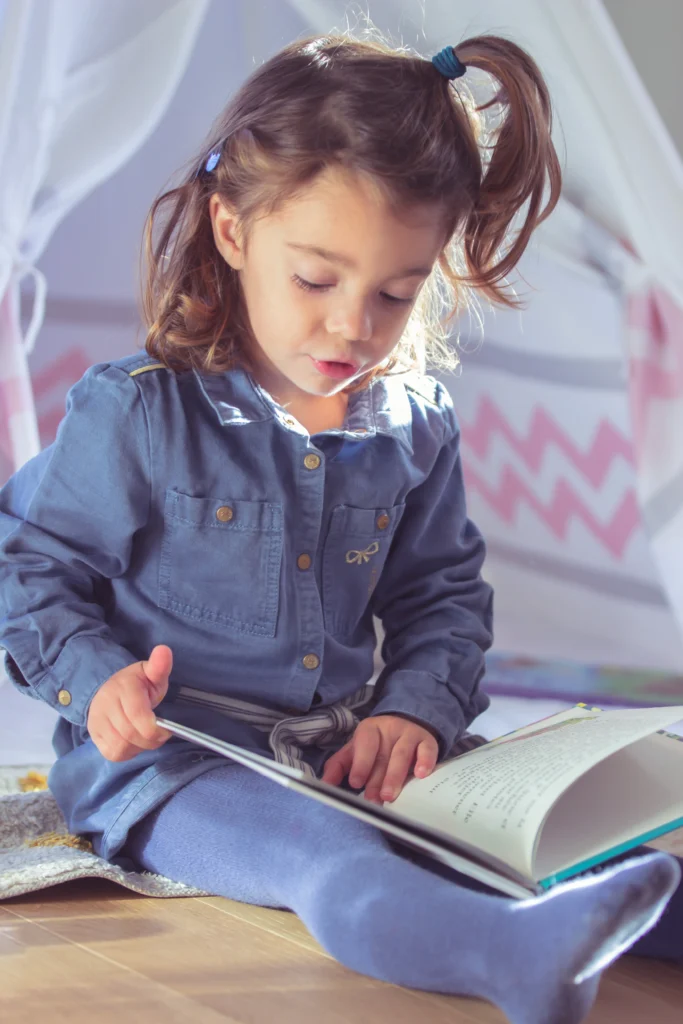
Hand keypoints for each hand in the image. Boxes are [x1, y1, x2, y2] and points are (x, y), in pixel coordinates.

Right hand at [87, 645, 172, 761]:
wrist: (106, 688)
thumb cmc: (135, 684)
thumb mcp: (150, 672)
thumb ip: (159, 666)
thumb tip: (164, 651)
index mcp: (122, 687)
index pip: (138, 715)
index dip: (156, 729)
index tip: (167, 730)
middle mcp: (105, 705)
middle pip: (130, 734)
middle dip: (151, 740)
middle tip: (160, 734)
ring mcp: (96, 722)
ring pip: (121, 747)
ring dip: (140, 747)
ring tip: (147, 736)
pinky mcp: (94, 736)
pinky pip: (113, 753)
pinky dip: (128, 752)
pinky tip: (134, 742)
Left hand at [321, 714, 438, 804]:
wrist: (407, 724)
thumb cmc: (377, 744)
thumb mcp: (356, 750)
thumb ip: (339, 766)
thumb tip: (323, 784)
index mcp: (369, 729)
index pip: (364, 743)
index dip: (360, 763)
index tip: (355, 783)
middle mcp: (390, 729)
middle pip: (383, 754)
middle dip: (377, 779)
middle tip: (372, 800)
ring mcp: (409, 733)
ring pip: (402, 753)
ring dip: (395, 775)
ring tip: (389, 796)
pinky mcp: (427, 741)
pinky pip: (428, 749)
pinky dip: (424, 761)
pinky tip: (420, 774)